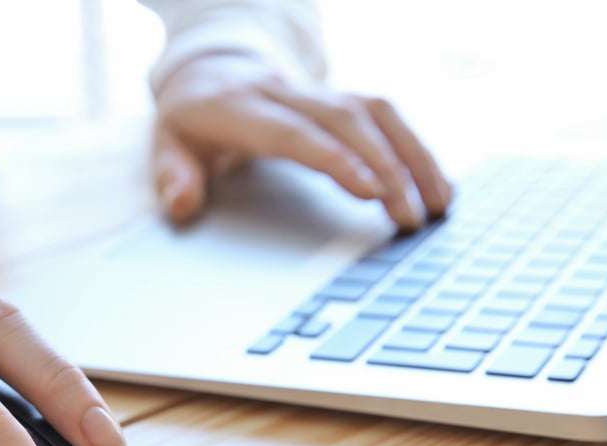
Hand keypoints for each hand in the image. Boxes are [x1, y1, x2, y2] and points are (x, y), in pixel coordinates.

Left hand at [152, 53, 452, 229]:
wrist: (210, 66)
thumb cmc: (191, 118)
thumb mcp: (167, 145)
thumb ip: (172, 177)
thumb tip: (181, 204)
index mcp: (239, 106)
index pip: (293, 132)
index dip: (334, 158)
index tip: (371, 189)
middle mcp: (285, 92)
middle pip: (346, 121)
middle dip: (388, 167)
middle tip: (413, 218)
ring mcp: (317, 91)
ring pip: (375, 112)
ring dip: (413, 156)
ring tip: (440, 204)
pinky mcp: (339, 97)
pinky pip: (385, 114)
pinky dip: (415, 147)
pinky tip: (437, 183)